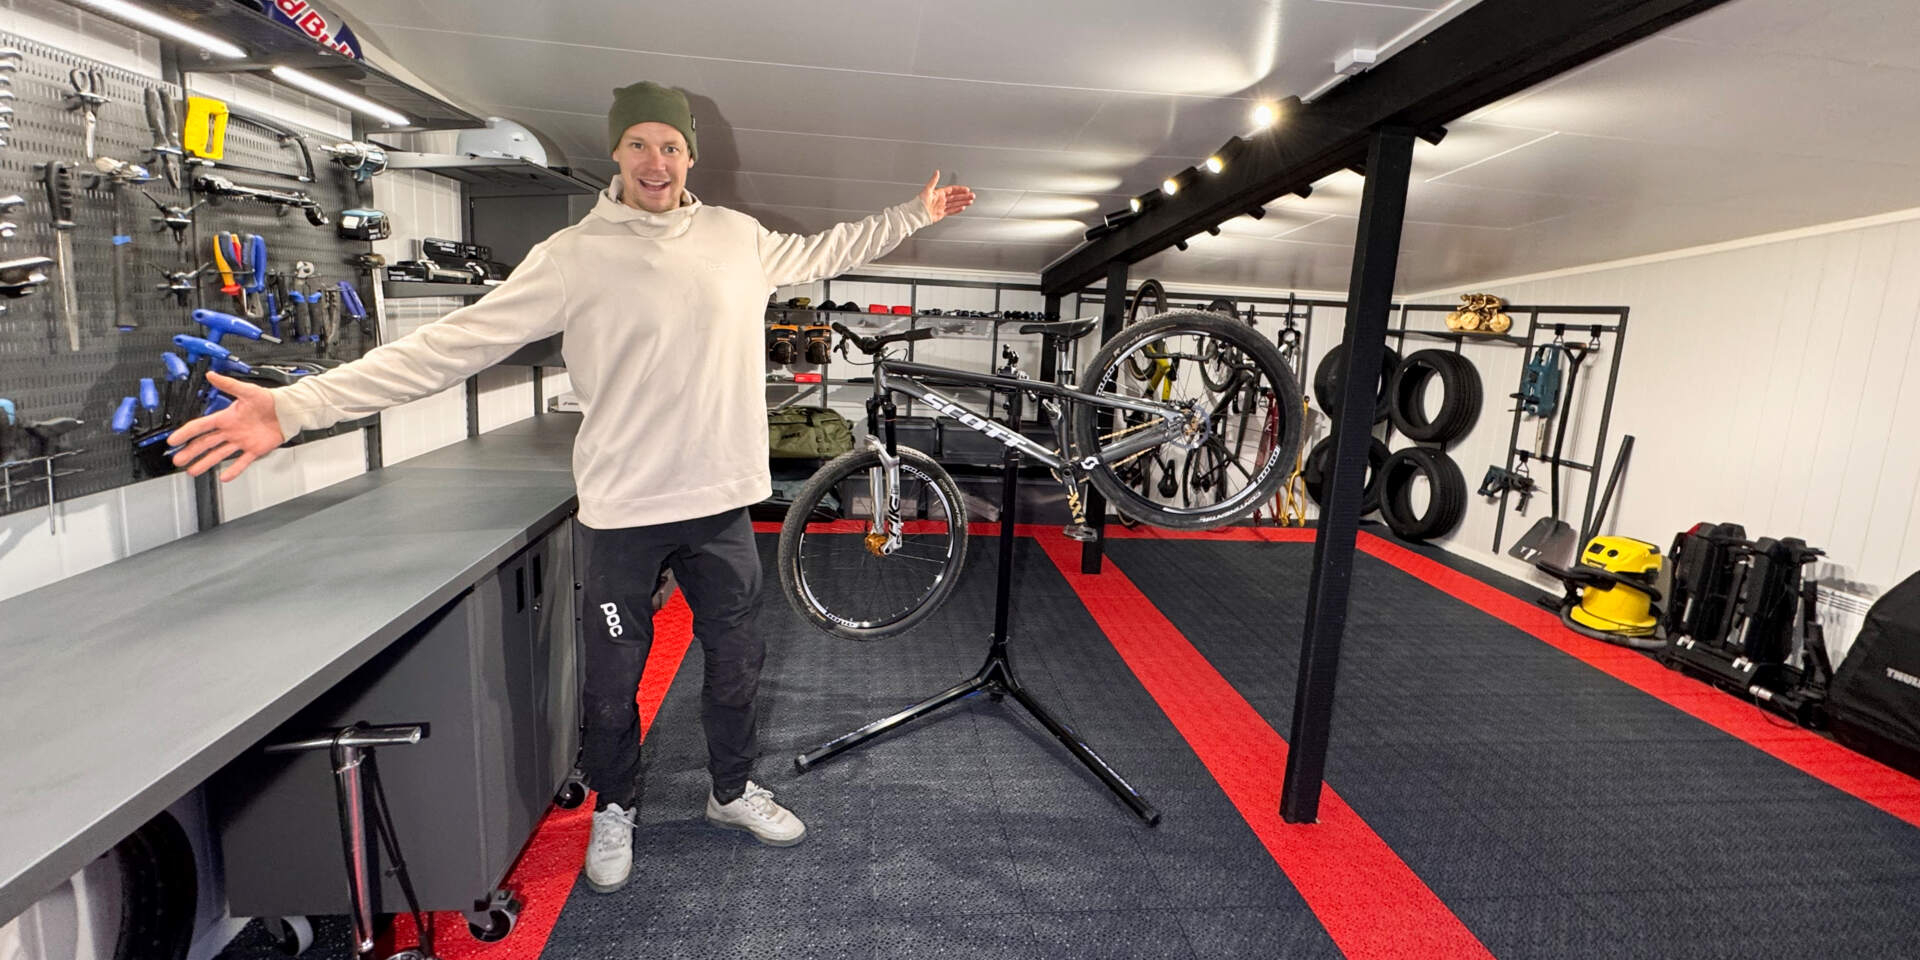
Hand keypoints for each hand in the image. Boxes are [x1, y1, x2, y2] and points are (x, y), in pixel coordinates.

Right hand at [168, 371, 283, 480]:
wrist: (287, 410)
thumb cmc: (268, 400)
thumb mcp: (248, 391)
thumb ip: (229, 384)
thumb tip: (211, 375)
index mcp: (226, 417)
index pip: (201, 426)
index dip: (186, 433)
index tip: (173, 440)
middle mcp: (230, 431)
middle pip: (205, 443)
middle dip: (190, 452)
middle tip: (177, 460)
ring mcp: (241, 441)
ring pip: (219, 454)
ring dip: (205, 463)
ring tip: (192, 471)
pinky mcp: (254, 450)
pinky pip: (242, 462)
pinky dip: (233, 470)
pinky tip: (224, 477)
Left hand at [919, 171, 974, 223]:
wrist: (917, 214)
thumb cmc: (919, 202)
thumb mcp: (927, 189)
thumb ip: (933, 181)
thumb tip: (936, 172)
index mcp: (938, 193)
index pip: (952, 190)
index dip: (959, 189)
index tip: (966, 189)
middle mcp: (941, 200)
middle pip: (955, 197)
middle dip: (964, 196)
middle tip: (972, 195)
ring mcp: (941, 207)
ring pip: (955, 204)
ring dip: (963, 202)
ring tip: (970, 201)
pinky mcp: (941, 214)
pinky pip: (951, 211)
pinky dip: (957, 209)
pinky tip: (962, 208)